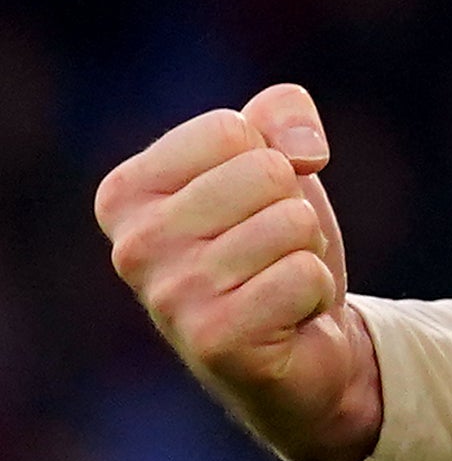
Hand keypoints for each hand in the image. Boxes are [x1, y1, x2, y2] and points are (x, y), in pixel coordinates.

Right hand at [94, 87, 384, 460]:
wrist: (303, 346)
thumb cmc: (274, 245)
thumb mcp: (277, 161)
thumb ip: (281, 114)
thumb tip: (302, 151)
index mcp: (127, 194)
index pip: (227, 129)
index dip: (268, 159)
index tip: (251, 205)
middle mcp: (131, 246)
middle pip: (263, 172)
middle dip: (291, 208)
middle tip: (269, 252)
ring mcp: (168, 296)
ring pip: (291, 223)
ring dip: (304, 252)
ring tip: (275, 283)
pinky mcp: (212, 339)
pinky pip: (303, 275)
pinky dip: (314, 293)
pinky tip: (286, 318)